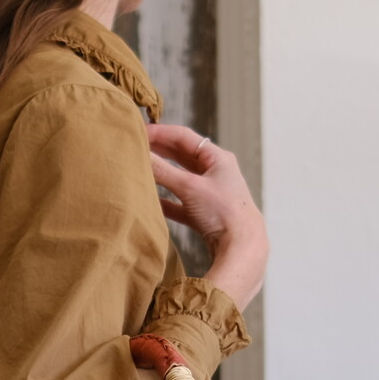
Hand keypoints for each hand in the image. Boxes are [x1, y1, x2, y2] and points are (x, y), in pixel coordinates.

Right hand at [148, 124, 269, 311]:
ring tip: (139, 168)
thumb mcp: (189, 187)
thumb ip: (162, 171)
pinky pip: (180, 202)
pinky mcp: (205, 214)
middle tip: (135, 146)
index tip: (137, 132)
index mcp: (217, 158)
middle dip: (159, 150)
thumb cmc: (223, 212)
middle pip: (182, 155)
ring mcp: (210, 194)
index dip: (159, 132)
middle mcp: (215, 172)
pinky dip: (166, 199)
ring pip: (180, 178)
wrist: (242, 247)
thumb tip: (140, 155)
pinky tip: (151, 200)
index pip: (184, 137)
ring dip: (161, 174)